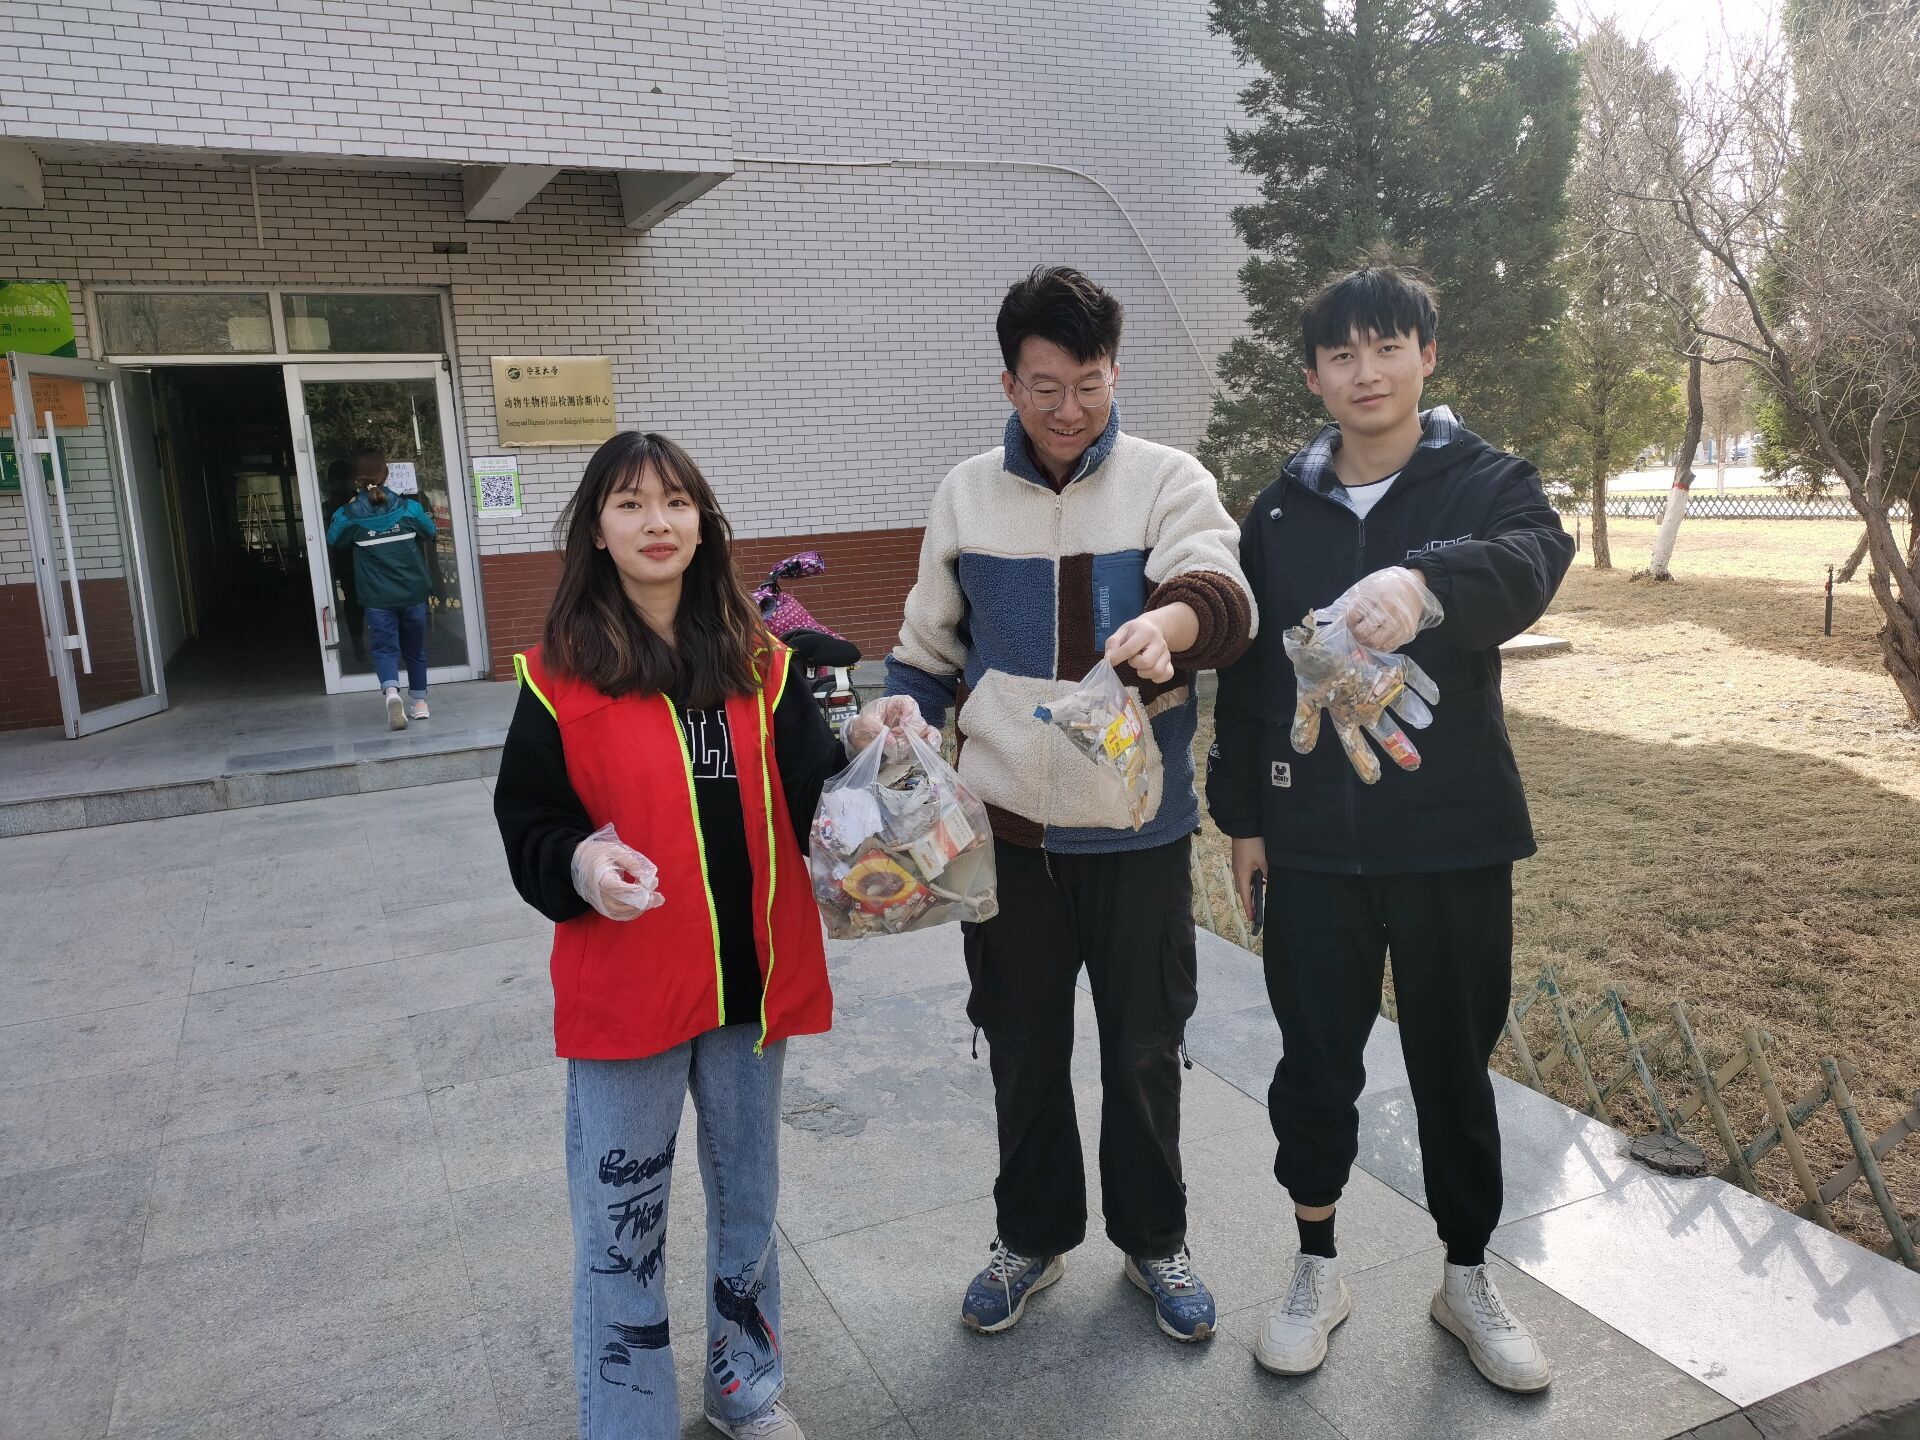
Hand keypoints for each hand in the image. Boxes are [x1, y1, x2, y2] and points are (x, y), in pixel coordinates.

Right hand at [570, 836, 662, 921]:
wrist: (579, 861)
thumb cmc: (599, 853)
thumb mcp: (614, 850)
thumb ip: (630, 861)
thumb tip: (645, 874)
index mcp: (600, 877)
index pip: (617, 888)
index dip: (635, 890)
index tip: (650, 886)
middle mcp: (598, 893)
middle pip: (620, 903)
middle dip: (641, 902)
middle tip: (658, 897)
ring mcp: (598, 902)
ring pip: (620, 912)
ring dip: (639, 909)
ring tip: (654, 901)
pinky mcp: (601, 906)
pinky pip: (617, 915)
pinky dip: (631, 914)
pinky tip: (643, 907)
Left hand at [847, 695, 939, 758]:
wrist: (857, 739)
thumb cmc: (861, 726)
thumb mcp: (864, 723)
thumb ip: (877, 730)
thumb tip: (892, 741)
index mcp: (893, 704)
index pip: (907, 702)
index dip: (909, 712)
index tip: (905, 724)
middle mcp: (904, 714)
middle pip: (917, 719)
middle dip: (911, 731)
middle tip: (900, 740)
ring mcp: (908, 728)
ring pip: (923, 730)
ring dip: (915, 740)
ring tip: (902, 747)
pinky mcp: (911, 739)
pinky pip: (926, 737)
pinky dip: (931, 740)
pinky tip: (933, 745)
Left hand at [1105, 615, 1174, 683]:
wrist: (1154, 628)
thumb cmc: (1135, 631)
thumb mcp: (1122, 631)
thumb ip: (1113, 644)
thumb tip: (1107, 660)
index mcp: (1145, 633)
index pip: (1130, 649)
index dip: (1117, 658)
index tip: (1110, 662)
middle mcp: (1159, 643)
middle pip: (1146, 662)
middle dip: (1135, 664)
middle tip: (1132, 658)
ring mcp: (1166, 653)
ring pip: (1156, 671)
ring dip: (1144, 672)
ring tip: (1140, 664)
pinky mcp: (1170, 662)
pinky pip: (1167, 675)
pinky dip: (1157, 678)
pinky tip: (1149, 671)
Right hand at [1231, 836, 1266, 924]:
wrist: (1244, 827)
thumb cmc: (1253, 844)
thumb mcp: (1264, 861)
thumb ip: (1267, 874)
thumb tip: (1270, 884)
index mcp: (1242, 875)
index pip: (1246, 897)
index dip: (1249, 909)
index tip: (1252, 919)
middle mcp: (1238, 873)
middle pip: (1244, 892)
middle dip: (1250, 903)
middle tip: (1257, 913)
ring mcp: (1238, 867)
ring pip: (1245, 884)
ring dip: (1251, 892)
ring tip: (1260, 900)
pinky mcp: (1240, 861)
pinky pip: (1245, 876)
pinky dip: (1252, 883)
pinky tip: (1261, 881)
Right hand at [1284, 610, 1439, 783]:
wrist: (1319, 634)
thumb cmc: (1313, 666)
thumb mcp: (1306, 696)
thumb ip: (1306, 722)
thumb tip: (1302, 751)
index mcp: (1345, 713)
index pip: (1354, 742)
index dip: (1363, 759)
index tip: (1375, 778)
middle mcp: (1364, 702)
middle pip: (1382, 729)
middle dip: (1396, 746)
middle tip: (1413, 764)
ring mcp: (1378, 684)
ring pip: (1399, 702)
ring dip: (1412, 712)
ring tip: (1425, 722)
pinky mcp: (1388, 664)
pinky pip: (1409, 674)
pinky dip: (1422, 684)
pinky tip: (1434, 696)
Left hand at [1325, 567, 1441, 651]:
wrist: (1416, 588)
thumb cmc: (1389, 586)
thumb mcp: (1371, 587)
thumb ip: (1357, 602)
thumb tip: (1342, 618)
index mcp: (1377, 597)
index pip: (1354, 616)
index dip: (1349, 620)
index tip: (1351, 619)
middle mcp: (1389, 612)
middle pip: (1364, 634)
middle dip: (1357, 633)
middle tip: (1357, 629)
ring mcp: (1399, 624)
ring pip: (1376, 644)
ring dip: (1367, 642)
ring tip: (1368, 634)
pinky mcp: (1406, 633)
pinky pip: (1388, 647)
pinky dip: (1380, 645)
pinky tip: (1379, 637)